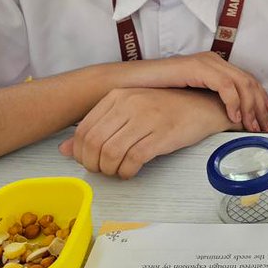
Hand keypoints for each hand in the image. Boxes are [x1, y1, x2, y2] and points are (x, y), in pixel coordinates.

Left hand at [60, 89, 235, 178]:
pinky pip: (133, 159)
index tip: (91, 163)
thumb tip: (64, 150)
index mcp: (118, 96)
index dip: (82, 154)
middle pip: (94, 144)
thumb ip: (97, 128)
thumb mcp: (128, 113)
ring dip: (110, 170)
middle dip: (94, 165)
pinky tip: (131, 172)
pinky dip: (127, 172)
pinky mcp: (162, 134)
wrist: (203, 107)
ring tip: (118, 172)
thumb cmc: (165, 110)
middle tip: (104, 171)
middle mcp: (129, 103)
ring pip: (111, 154)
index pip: (84, 130)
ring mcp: (146, 118)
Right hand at [120, 52, 267, 130]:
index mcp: (215, 67)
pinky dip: (233, 102)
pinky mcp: (197, 67)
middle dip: (261, 107)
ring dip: (250, 107)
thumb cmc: (156, 96)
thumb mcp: (191, 100)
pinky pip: (224, 85)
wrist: (130, 85)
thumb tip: (227, 120)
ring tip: (251, 126)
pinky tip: (234, 117)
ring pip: (241, 84)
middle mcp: (215, 61)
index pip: (248, 83)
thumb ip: (209, 103)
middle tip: (266, 128)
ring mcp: (207, 62)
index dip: (262, 102)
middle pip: (250, 83)